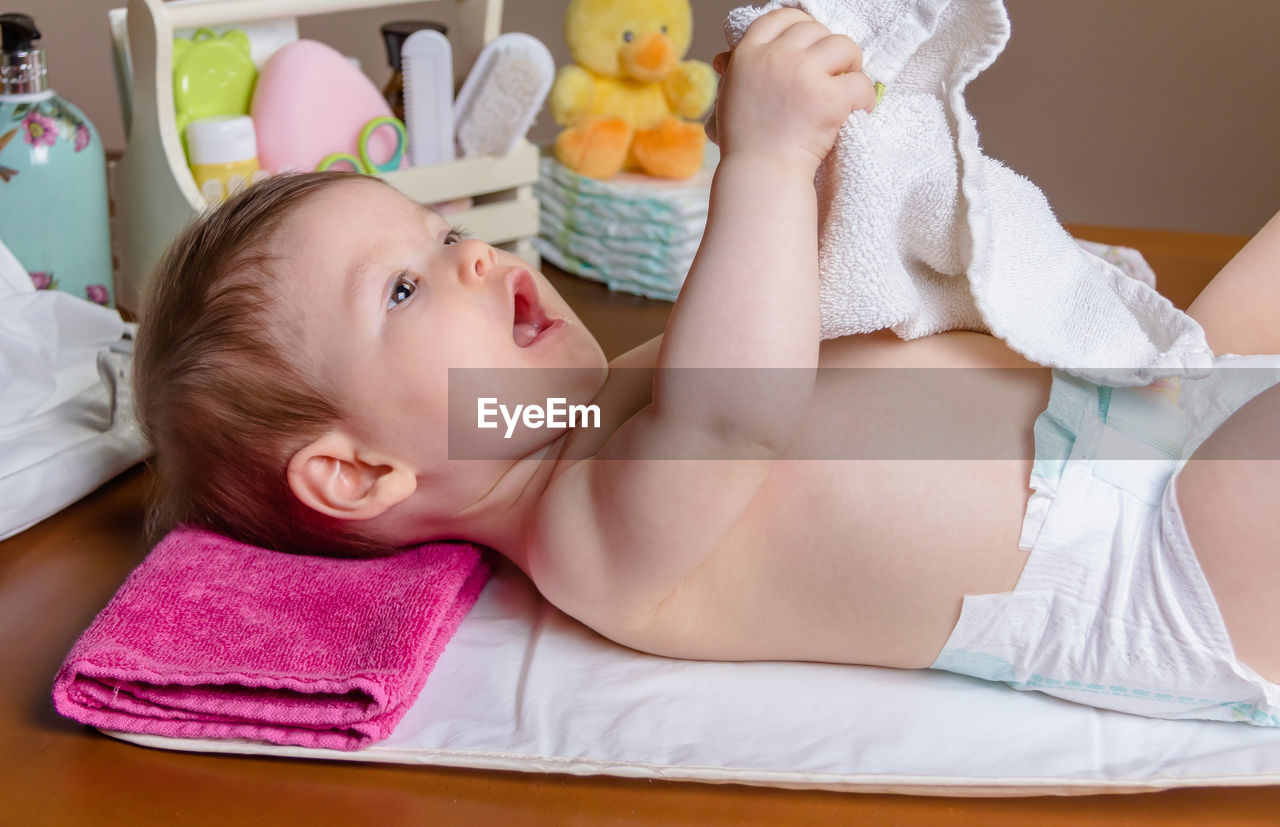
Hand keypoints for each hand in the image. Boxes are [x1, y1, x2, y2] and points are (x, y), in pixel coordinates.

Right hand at [712, 9, 875, 175]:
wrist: (760, 175)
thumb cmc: (745, 143)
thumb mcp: (730, 98)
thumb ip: (734, 72)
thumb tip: (724, 57)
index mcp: (748, 55)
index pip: (780, 18)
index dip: (800, 24)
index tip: (811, 43)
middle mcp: (775, 58)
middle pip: (815, 29)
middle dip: (828, 48)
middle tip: (834, 71)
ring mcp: (803, 76)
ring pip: (844, 46)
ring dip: (852, 64)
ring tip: (847, 87)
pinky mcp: (828, 99)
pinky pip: (861, 84)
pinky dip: (864, 98)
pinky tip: (856, 111)